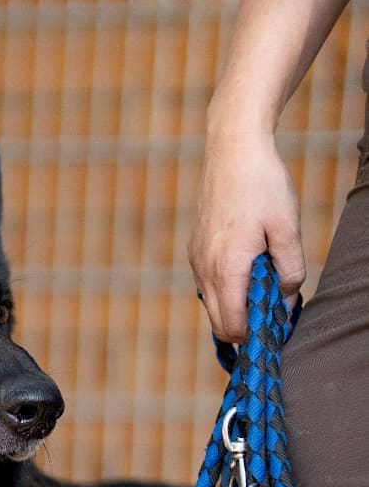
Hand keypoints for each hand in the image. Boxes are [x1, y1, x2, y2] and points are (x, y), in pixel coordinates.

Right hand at [188, 128, 305, 341]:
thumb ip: (290, 270)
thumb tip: (286, 299)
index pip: (233, 327)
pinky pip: (208, 285)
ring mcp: (196, 261)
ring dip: (235, 306)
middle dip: (244, 327)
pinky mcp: (195, 250)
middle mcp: (205, 270)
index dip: (255, 336)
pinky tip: (247, 266)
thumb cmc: (263, 185)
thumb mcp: (288, 228)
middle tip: (272, 312)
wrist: (233, 150)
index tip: (276, 327)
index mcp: (228, 269)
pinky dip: (226, 289)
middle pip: (219, 325)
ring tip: (263, 283)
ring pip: (212, 306)